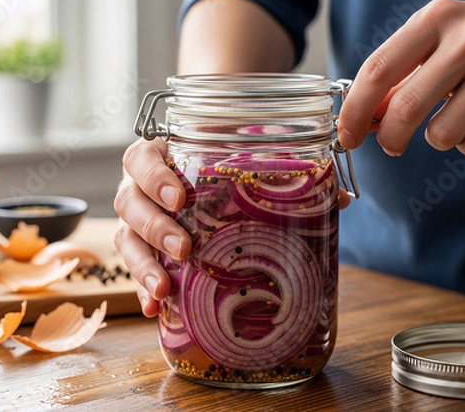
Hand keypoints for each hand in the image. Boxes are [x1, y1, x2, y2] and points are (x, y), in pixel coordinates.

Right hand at [114, 138, 350, 316]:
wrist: (213, 190)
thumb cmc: (228, 174)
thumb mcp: (251, 168)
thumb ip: (290, 175)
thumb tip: (338, 199)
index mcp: (165, 157)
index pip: (141, 158)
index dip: (153, 176)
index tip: (180, 198)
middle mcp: (144, 188)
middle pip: (128, 201)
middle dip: (153, 226)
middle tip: (184, 246)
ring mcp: (141, 220)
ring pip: (126, 238)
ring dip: (143, 264)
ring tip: (164, 287)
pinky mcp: (144, 251)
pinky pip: (133, 270)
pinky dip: (141, 289)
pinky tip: (154, 308)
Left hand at [338, 0, 464, 156]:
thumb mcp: (440, 45)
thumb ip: (401, 79)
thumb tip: (364, 117)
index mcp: (437, 19)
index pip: (378, 69)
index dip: (355, 109)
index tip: (346, 135)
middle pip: (405, 107)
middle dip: (390, 138)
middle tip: (392, 145)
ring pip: (442, 133)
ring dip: (441, 138)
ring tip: (459, 116)